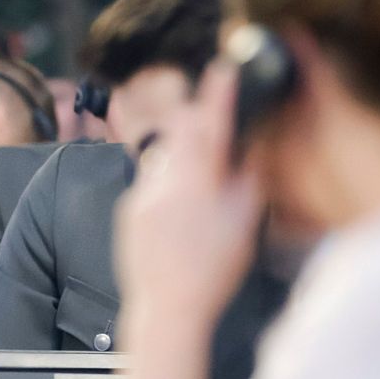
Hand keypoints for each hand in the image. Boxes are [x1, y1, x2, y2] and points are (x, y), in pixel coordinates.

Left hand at [114, 62, 264, 334]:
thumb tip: (250, 146)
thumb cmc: (213, 272)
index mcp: (198, 183)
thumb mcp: (244, 224)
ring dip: (184, 157)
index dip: (218, 94)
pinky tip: (183, 212)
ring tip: (203, 183)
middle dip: (198, 123)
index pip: (209, 124)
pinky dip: (170, 184)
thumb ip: (247, 179)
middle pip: (180, 131)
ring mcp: (141, 195)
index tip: (223, 68)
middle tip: (214, 122)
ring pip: (165, 156)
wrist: (166, 309)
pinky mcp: (129, 209)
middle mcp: (164, 182)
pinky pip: (152, 181)